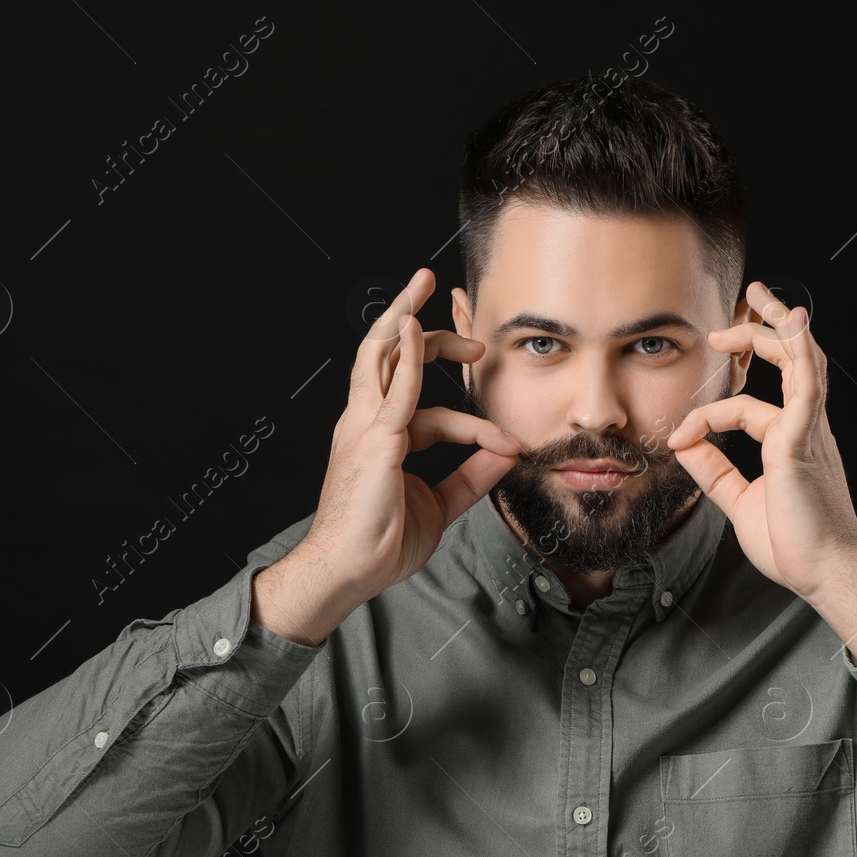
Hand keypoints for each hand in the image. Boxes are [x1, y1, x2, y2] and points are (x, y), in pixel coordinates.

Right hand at [304, 267, 522, 603]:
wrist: (348, 572)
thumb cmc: (381, 544)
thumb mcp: (441, 505)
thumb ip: (472, 476)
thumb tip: (506, 454)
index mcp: (380, 437)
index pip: (419, 401)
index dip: (468, 416)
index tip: (508, 443)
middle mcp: (366, 423)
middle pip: (386, 357)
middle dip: (418, 326)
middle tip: (456, 313)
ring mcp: (364, 428)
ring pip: (379, 356)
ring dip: (402, 316)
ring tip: (421, 284)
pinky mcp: (374, 440)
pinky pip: (394, 391)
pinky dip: (405, 357)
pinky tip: (413, 327)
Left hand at [663, 282, 856, 605]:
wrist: (827, 574)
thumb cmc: (796, 545)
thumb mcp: (740, 502)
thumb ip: (714, 472)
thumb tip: (684, 444)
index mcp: (792, 444)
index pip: (750, 406)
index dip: (710, 413)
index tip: (680, 434)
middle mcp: (806, 431)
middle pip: (793, 364)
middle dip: (766, 330)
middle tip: (740, 308)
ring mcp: (810, 434)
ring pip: (803, 364)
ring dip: (781, 328)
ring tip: (762, 299)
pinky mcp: (805, 443)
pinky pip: (804, 390)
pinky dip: (798, 354)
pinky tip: (792, 325)